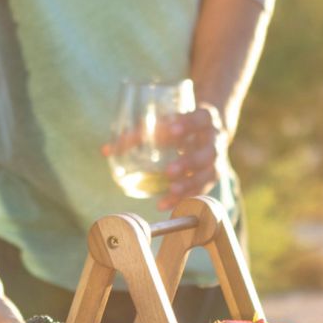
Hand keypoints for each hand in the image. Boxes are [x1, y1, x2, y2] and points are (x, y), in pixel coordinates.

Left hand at [104, 104, 228, 210]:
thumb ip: (137, 133)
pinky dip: (183, 198)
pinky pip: (201, 190)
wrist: (206, 132)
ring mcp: (216, 161)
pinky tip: (167, 205)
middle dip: (190, 162)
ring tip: (171, 190)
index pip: (202, 118)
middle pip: (209, 152)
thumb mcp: (164, 122)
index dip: (190, 123)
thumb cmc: (179, 125)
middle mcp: (214, 140)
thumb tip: (106, 151)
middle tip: (169, 171)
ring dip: (189, 184)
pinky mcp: (210, 177)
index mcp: (205, 119)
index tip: (172, 129)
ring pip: (208, 174)